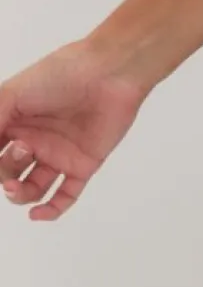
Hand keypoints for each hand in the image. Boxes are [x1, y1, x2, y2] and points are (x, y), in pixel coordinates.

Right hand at [0, 42, 148, 222]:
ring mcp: (58, 154)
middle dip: (4, 174)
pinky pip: (66, 196)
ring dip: (20, 195)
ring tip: (16, 188)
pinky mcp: (83, 164)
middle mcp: (34, 141)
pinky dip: (52, 210)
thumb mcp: (12, 93)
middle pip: (8, 173)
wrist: (108, 72)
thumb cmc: (60, 74)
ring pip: (32, 189)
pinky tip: (37, 214)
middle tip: (21, 151)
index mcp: (15, 123)